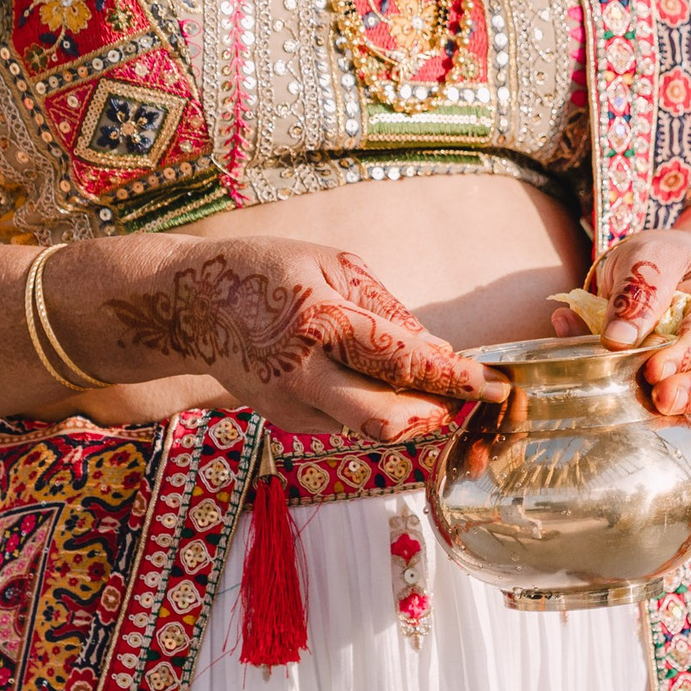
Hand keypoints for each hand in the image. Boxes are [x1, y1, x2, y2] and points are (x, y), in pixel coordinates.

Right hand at [99, 236, 504, 440]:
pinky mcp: (286, 421)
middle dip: (440, 414)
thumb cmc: (269, 271)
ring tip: (436, 386)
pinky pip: (346, 421)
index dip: (458, 377)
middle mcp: (305, 373)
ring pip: (371, 425)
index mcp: (322, 320)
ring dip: (411, 410)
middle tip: (475, 401)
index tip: (498, 384)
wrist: (191, 305)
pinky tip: (379, 382)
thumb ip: (388, 311)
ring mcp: (292, 405)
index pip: (404, 360)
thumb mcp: (335, 265)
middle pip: (387, 419)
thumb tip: (438, 351)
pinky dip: (375, 405)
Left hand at [551, 230, 690, 416]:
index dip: (684, 352)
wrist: (674, 279)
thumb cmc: (662, 266)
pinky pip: (690, 409)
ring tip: (659, 411)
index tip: (654, 368)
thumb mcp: (649, 257)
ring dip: (686, 406)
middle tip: (663, 397)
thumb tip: (617, 339)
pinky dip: (672, 416)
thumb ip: (636, 291)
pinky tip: (648, 418)